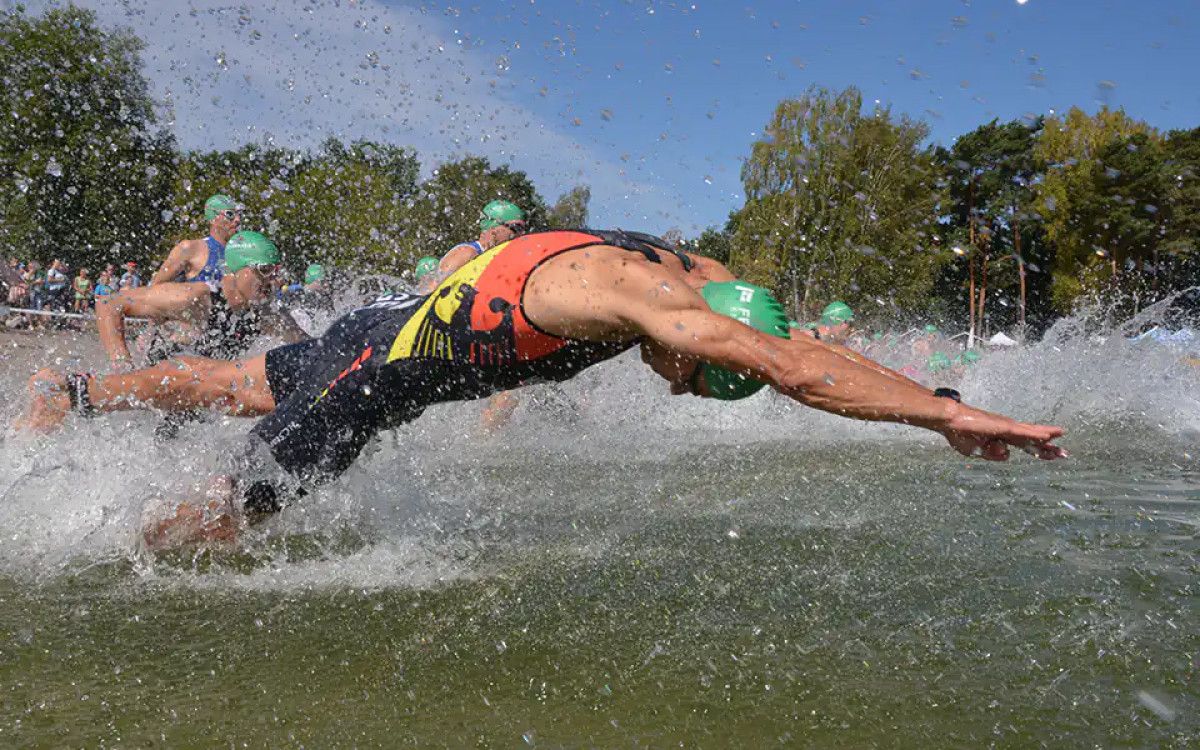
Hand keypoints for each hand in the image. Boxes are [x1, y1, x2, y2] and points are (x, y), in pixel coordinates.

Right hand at [940, 403, 1066, 460]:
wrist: (950, 421)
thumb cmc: (960, 434)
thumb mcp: (976, 452)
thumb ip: (992, 455)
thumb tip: (1009, 455)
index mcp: (1001, 437)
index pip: (1024, 445)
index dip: (1039, 451)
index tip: (1052, 455)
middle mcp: (1007, 430)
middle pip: (1032, 439)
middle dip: (1048, 447)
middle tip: (1064, 454)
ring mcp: (1006, 427)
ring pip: (1031, 434)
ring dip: (1047, 437)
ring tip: (1061, 437)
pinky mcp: (1003, 426)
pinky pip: (1024, 432)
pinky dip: (1037, 434)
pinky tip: (1049, 436)